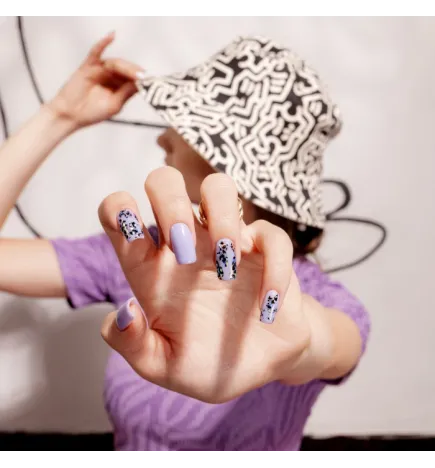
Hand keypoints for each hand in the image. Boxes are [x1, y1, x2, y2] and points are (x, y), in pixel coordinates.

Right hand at [47, 32, 143, 129]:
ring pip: (115, 63)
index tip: (152, 81)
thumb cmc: (92, 112)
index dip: (142, 79)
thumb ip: (126, 93)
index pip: (134, 79)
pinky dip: (103, 43)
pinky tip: (112, 35)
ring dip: (124, 66)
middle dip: (134, 73)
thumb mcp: (114, 105)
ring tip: (133, 73)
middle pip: (126, 69)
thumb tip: (140, 82)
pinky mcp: (88, 66)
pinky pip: (96, 52)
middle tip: (143, 77)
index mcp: (120, 87)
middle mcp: (112, 77)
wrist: (71, 115)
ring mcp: (100, 70)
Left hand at [98, 168, 311, 403]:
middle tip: (184, 250)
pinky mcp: (266, 251)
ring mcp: (226, 243)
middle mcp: (186, 245)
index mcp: (152, 267)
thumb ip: (134, 346)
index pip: (120, 214)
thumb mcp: (165, 366)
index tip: (133, 233)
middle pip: (165, 181)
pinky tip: (267, 308)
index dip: (118, 209)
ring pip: (219, 187)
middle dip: (169, 202)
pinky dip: (273, 270)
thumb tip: (121, 313)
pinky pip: (271, 236)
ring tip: (227, 265)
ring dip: (221, 218)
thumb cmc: (208, 362)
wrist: (262, 367)